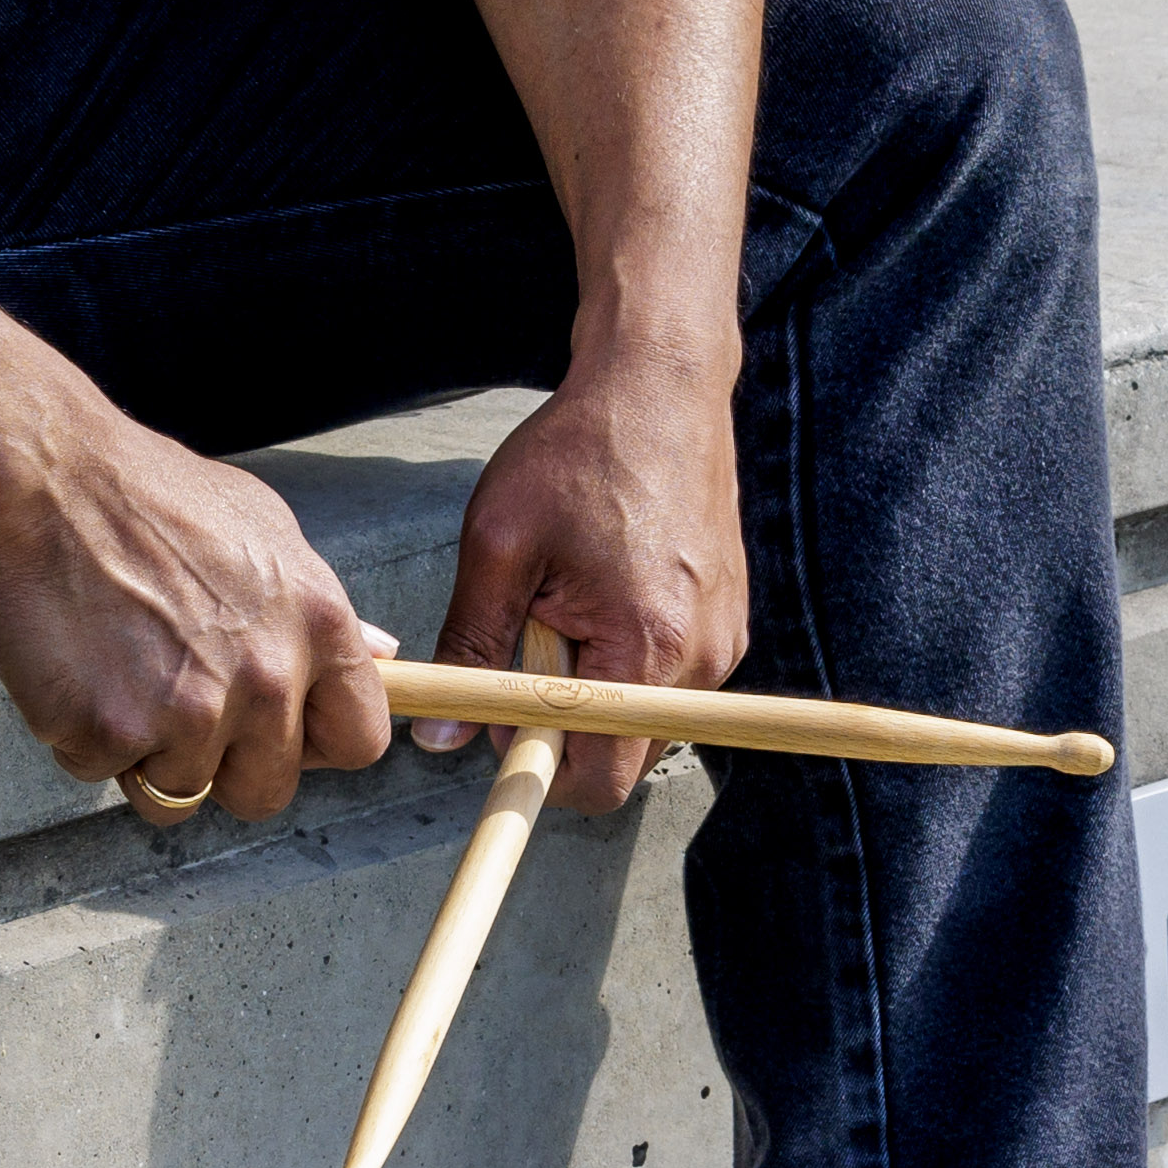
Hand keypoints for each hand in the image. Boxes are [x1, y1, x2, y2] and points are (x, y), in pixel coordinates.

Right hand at [0, 393, 394, 825]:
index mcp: (318, 626)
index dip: (318, 747)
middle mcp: (266, 679)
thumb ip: (323, 610)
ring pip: (181, 792)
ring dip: (148, 752)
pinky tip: (77, 669)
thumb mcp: (269, 532)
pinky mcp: (111, 733)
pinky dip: (84, 738)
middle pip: (268, 791)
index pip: (361, 740)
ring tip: (121, 670)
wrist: (46, 480)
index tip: (283, 734)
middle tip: (181, 709)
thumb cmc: (152, 497)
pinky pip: (103, 773)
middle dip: (226, 768)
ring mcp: (189, 713)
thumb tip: (383, 655)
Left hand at [435, 355, 744, 811]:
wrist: (661, 387)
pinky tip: (605, 591)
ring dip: (596, 690)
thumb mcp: (500, 545)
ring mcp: (723, 641)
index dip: (538, 769)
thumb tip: (441, 734)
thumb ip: (471, 648)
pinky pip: (669, 681)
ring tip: (570, 606)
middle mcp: (701, 658)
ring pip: (644, 720)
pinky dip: (628, 661)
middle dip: (566, 728)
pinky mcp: (726, 623)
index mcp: (645, 646)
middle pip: (623, 757)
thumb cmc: (582, 453)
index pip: (598, 780)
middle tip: (530, 648)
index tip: (502, 728)